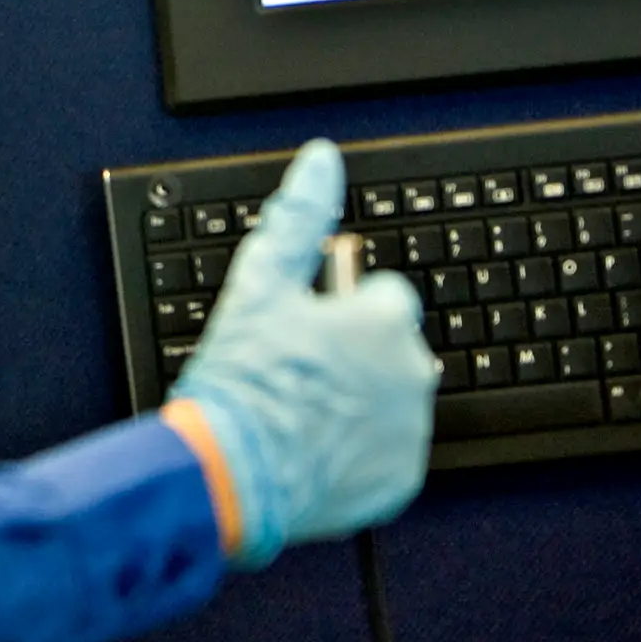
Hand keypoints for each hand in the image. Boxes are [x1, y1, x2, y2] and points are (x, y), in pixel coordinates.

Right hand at [168, 140, 437, 567]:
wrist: (229, 472)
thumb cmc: (243, 380)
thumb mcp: (259, 284)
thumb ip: (299, 219)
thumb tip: (322, 161)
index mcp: (384, 322)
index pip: (385, 296)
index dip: (341, 309)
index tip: (307, 328)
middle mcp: (411, 374)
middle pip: (390, 349)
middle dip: (355, 355)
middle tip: (296, 371)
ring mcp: (410, 432)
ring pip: (391, 401)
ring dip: (359, 401)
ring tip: (299, 412)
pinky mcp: (401, 481)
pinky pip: (387, 454)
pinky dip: (358, 451)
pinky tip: (313, 448)